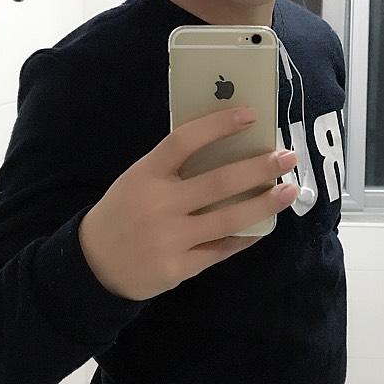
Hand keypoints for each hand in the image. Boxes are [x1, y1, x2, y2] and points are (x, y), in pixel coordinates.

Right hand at [78, 107, 297, 300]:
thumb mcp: (139, 179)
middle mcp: (159, 204)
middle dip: (259, 168)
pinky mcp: (178, 268)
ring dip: (265, 204)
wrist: (93, 265)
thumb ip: (175, 167)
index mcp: (146, 173)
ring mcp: (169, 238)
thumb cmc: (125, 210)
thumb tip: (230, 148)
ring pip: (229, 218)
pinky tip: (265, 224)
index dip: (218, 125)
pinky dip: (246, 235)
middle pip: (218, 181)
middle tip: (288, 157)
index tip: (251, 114)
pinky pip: (222, 249)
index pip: (185, 140)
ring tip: (289, 191)